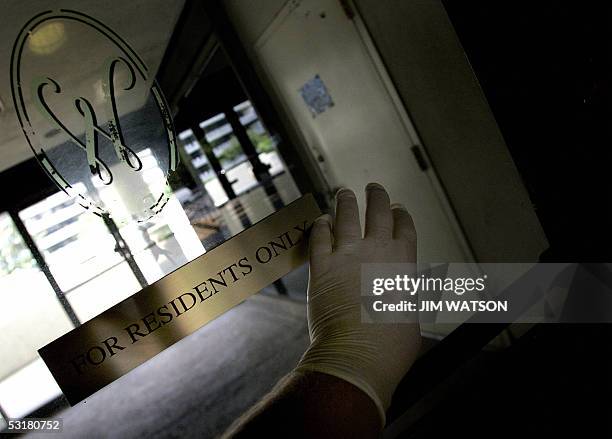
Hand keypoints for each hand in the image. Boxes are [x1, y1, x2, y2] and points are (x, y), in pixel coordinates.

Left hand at [296, 183, 420, 424]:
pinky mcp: (321, 266)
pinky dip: (320, 226)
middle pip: (378, 212)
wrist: (357, 355)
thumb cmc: (390, 345)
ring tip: (344, 192)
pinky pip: (319, 237)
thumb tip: (404, 292)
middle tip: (373, 187)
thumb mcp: (413, 315)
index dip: (401, 214)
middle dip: (377, 196)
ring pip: (347, 217)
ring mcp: (347, 255)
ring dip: (346, 202)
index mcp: (404, 261)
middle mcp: (376, 250)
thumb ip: (407, 294)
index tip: (398, 208)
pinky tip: (320, 220)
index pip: (404, 226)